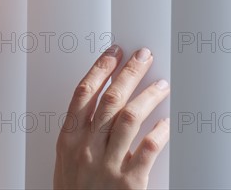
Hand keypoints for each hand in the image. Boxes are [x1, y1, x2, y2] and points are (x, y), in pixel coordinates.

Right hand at [53, 45, 169, 188]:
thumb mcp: (65, 161)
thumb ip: (78, 133)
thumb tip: (96, 103)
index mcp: (69, 139)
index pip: (84, 93)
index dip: (100, 69)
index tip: (114, 53)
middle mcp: (87, 147)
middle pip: (110, 99)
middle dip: (129, 73)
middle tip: (143, 56)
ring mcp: (108, 164)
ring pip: (130, 117)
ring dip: (148, 96)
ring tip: (161, 85)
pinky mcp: (129, 182)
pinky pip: (148, 149)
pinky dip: (159, 132)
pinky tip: (165, 123)